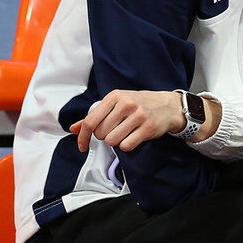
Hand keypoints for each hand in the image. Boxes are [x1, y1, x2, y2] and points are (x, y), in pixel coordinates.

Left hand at [69, 90, 183, 152]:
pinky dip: (127, 145)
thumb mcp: (116, 104)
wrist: (168, 105)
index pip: (90, 121)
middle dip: (105, 136)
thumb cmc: (139, 105)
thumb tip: (73, 128)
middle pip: (100, 133)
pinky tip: (133, 137)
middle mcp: (126, 104)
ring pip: (112, 140)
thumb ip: (94, 116)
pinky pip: (126, 145)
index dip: (83, 137)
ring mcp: (138, 115)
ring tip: (125, 133)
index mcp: (115, 96)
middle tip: (115, 131)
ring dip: (116, 141)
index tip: (82, 146)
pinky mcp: (148, 127)